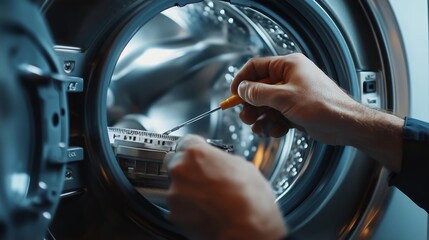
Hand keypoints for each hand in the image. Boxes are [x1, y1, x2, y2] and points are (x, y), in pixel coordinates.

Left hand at [166, 135, 286, 239]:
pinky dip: (188, 209)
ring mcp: (175, 193)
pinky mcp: (174, 214)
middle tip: (204, 179)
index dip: (194, 150)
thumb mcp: (242, 166)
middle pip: (176, 163)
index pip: (185, 141)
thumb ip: (222, 159)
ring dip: (188, 191)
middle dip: (187, 170)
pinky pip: (179, 207)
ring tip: (209, 200)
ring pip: (176, 187)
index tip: (198, 155)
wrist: (247, 228)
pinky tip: (205, 211)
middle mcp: (180, 170)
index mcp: (196, 153)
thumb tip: (219, 162)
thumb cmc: (250, 198)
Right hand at [232, 53, 403, 171]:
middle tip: (246, 117)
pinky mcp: (295, 111)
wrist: (345, 125)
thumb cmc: (322, 105)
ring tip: (259, 128)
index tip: (233, 94)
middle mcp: (289, 78)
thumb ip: (259, 93)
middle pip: (259, 89)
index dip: (242, 80)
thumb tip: (242, 89)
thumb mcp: (284, 98)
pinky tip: (276, 131)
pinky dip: (273, 125)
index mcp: (288, 66)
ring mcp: (292, 95)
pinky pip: (276, 116)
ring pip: (266, 105)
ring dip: (261, 118)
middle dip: (251, 105)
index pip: (256, 67)